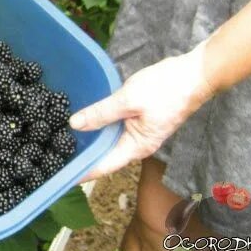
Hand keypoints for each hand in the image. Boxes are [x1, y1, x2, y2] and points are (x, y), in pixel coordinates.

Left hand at [70, 42, 215, 182]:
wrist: (194, 74)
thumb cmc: (165, 89)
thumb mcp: (128, 100)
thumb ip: (101, 113)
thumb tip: (74, 125)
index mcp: (137, 146)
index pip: (104, 166)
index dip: (83, 171)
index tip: (62, 176)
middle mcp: (138, 144)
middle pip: (106, 155)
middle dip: (83, 155)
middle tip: (56, 156)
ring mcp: (140, 131)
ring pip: (110, 140)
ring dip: (90, 139)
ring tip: (63, 139)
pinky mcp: (139, 119)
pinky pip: (115, 127)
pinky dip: (100, 125)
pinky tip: (84, 119)